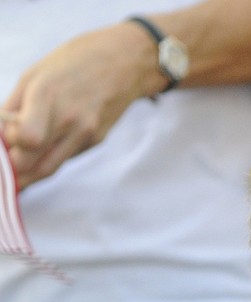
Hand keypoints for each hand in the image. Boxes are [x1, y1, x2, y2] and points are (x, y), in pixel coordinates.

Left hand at [2, 24, 157, 188]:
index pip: (25, 139)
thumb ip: (13, 107)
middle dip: (16, 167)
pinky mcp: (95, 142)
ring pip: (48, 169)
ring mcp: (85, 134)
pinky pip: (65, 157)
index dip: (9, 142)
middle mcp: (69, 119)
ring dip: (30, 172)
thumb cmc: (73, 62)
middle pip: (33, 164)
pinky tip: (48, 145)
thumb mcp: (34, 74)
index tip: (6, 138)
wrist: (122, 63)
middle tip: (8, 162)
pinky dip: (51, 157)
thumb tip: (1, 136)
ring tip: (19, 170)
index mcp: (47, 95)